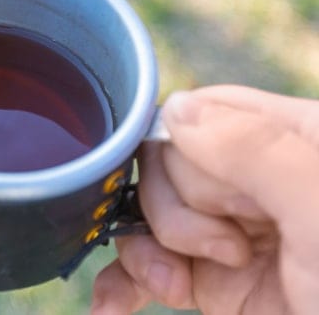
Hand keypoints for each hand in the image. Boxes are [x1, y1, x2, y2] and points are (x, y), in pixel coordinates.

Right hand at [90, 86, 318, 314]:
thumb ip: (255, 149)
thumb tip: (177, 110)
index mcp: (295, 142)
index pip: (205, 113)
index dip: (191, 158)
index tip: (226, 207)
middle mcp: (262, 183)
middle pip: (168, 165)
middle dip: (177, 214)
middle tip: (231, 254)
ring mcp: (238, 234)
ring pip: (151, 214)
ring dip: (145, 253)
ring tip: (175, 290)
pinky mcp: (218, 283)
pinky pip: (149, 266)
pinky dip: (124, 284)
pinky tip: (110, 308)